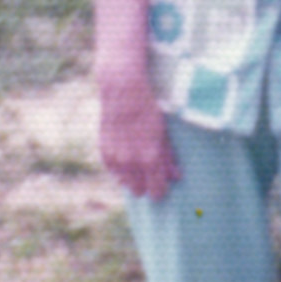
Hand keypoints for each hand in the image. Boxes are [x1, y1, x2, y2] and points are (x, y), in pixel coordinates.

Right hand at [97, 66, 180, 200]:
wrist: (122, 90)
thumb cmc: (148, 108)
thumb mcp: (163, 132)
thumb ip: (168, 158)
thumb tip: (176, 177)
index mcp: (149, 159)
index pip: (156, 192)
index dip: (160, 189)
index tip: (162, 184)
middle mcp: (130, 163)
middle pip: (139, 191)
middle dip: (146, 184)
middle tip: (151, 172)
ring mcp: (115, 159)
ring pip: (124, 183)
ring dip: (132, 177)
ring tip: (138, 161)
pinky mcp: (104, 152)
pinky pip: (113, 172)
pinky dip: (120, 168)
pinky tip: (126, 156)